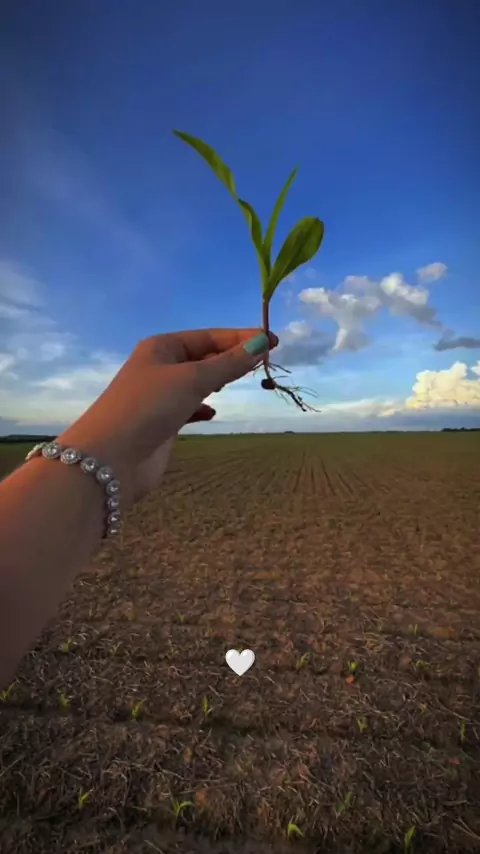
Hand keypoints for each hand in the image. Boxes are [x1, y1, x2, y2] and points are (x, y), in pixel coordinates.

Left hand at [59, 328, 277, 504]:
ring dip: (219, 381)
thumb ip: (228, 364)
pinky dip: (203, 406)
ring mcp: (160, 396)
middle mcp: (160, 367)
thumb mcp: (192, 380)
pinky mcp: (161, 423)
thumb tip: (260, 343)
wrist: (111, 459)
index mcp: (162, 346)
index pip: (209, 336)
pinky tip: (212, 411)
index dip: (241, 337)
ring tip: (243, 381)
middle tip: (265, 361)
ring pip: (197, 381)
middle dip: (231, 357)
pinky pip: (189, 407)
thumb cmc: (148, 408)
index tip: (273, 341)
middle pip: (204, 356)